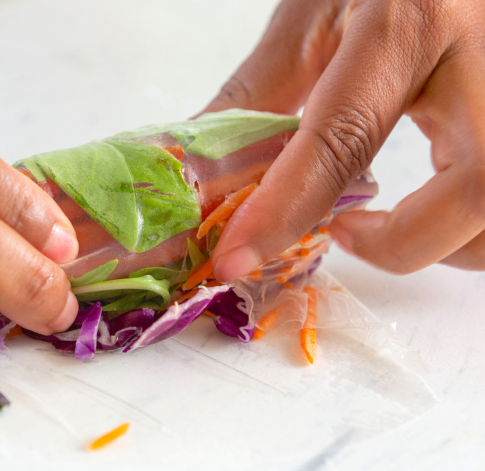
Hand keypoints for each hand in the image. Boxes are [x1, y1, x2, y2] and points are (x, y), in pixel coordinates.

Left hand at [204, 0, 484, 281]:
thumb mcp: (315, 18)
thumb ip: (259, 97)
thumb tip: (202, 177)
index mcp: (418, 19)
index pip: (344, 137)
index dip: (283, 210)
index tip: (236, 257)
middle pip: (473, 196)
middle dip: (400, 245)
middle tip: (344, 231)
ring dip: (434, 245)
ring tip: (378, 222)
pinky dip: (458, 231)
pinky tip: (421, 209)